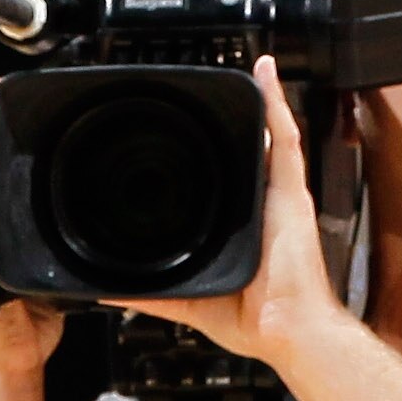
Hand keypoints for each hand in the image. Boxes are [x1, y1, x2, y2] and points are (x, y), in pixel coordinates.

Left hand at [116, 57, 338, 369]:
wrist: (287, 329)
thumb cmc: (254, 318)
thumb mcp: (189, 302)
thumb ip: (151, 294)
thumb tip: (111, 291)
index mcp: (241, 226)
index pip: (225, 182)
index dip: (211, 160)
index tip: (190, 139)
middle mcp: (261, 203)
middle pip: (247, 151)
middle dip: (236, 123)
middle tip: (210, 95)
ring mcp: (277, 194)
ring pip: (266, 135)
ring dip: (258, 101)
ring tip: (246, 71)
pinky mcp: (290, 191)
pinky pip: (284, 137)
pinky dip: (276, 102)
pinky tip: (266, 74)